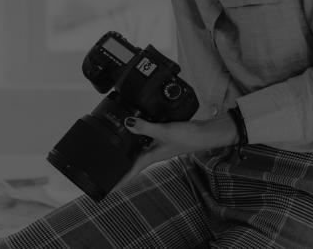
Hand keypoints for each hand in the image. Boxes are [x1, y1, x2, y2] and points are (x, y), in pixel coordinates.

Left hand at [113, 115, 237, 190]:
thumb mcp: (163, 131)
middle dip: (121, 167)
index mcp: (152, 157)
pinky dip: (141, 139)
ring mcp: (160, 147)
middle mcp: (155, 154)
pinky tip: (138, 132)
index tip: (107, 188)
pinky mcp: (165, 139)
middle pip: (133, 163)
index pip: (132, 172)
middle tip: (107, 170)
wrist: (206, 133)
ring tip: (117, 153)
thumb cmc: (188, 137)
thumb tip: (127, 123)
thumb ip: (145, 127)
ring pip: (140, 151)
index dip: (119, 181)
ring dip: (130, 154)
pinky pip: (148, 141)